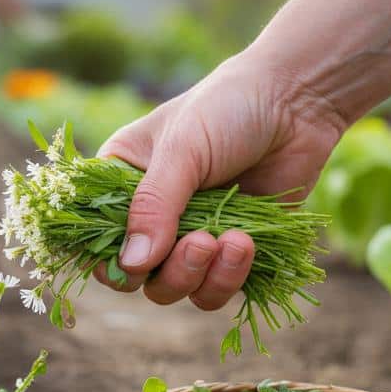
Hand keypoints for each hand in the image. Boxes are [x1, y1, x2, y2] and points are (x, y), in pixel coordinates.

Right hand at [95, 53, 346, 309]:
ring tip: (233, 241)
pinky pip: (214, 289)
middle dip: (168, 272)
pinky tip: (247, 243)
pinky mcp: (227, 251)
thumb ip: (154, 206)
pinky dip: (229, 277)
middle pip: (135, 276)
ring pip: (173, 289)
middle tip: (200, 243)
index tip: (136, 261)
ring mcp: (188, 235)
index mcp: (120, 184)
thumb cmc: (227, 108)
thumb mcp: (182, 150)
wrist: (296, 102)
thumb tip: (132, 265)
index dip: (109, 260)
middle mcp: (149, 215)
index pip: (94, 238)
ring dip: (200, 277)